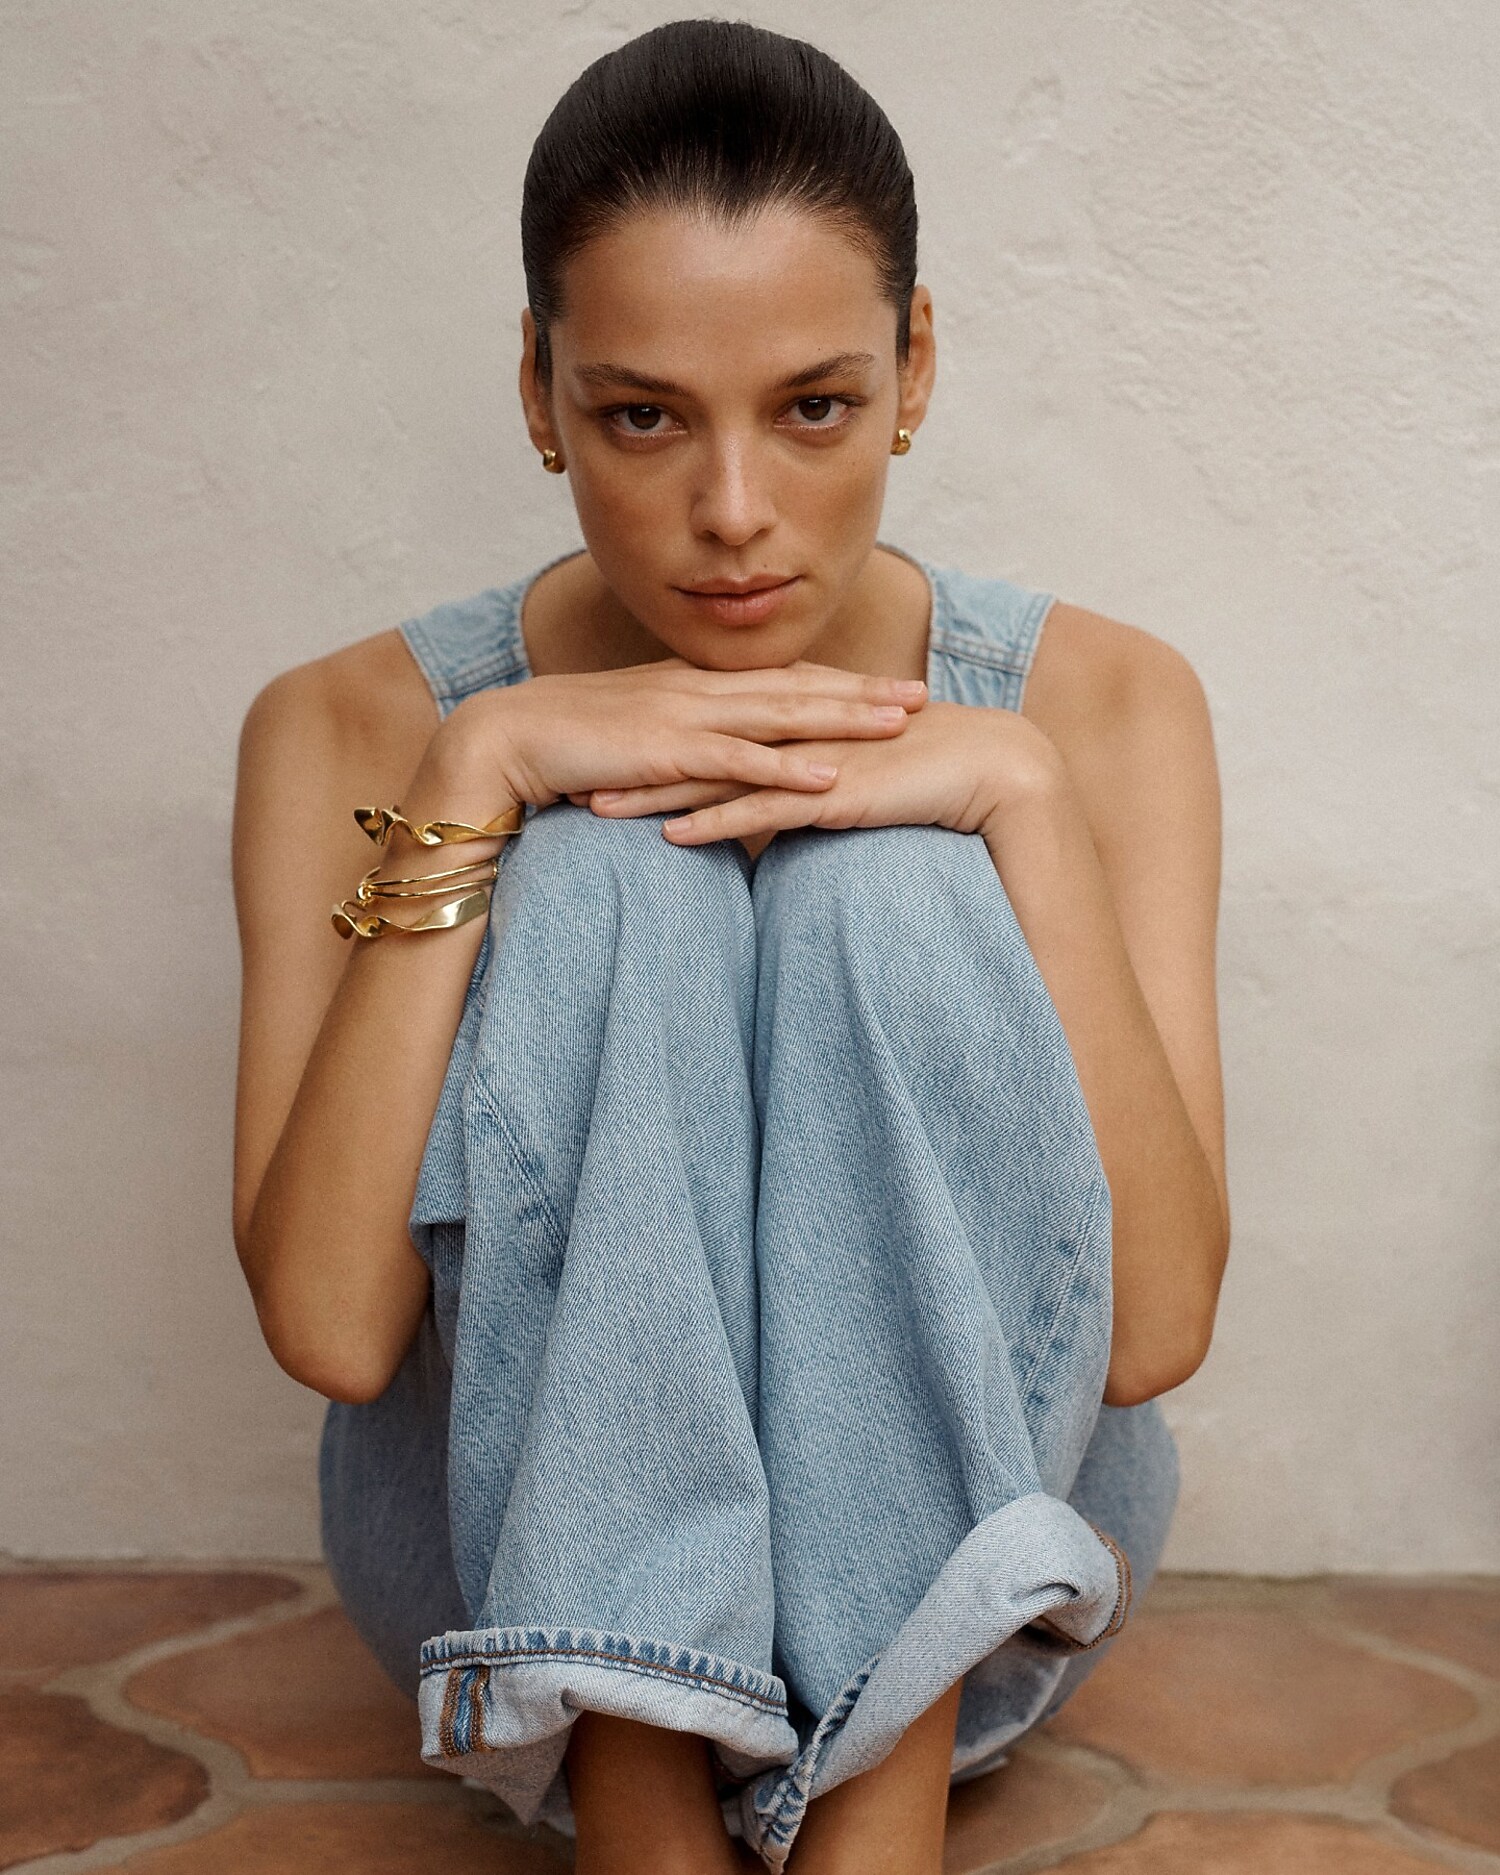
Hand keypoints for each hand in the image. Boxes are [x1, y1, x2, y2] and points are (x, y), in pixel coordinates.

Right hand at [423, 658, 928, 810]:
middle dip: (863, 692)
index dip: (838, 684)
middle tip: (923, 695)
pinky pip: (738, 761)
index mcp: (694, 687)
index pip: (780, 681)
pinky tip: (829, 777)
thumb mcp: (636, 740)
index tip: (887, 688)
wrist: (506, 739)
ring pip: (781, 715)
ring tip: (899, 724)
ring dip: (844, 719)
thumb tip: (715, 769)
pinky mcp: (666, 752)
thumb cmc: (566, 746)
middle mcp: (698, 692)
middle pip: (797, 689)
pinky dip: (785, 768)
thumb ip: (682, 748)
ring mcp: (684, 717)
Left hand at [583, 701, 1065, 842]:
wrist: (988, 765)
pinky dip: (713, 824)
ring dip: (653, 794)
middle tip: (572, 769)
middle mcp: (789, 733)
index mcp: (791, 722)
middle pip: (692, 745)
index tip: (599, 749)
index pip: (706, 728)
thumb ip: (805, 783)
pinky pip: (761, 811)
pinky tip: (671, 839)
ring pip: (713, 777)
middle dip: (629, 760)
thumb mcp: (849, 775)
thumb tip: (770, 807)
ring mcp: (806, 760)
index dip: (650, 738)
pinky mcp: (829, 793)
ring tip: (595, 807)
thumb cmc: (922, 773)